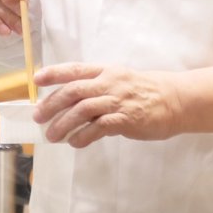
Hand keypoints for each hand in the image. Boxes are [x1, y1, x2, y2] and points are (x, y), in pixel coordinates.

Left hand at [32, 64, 181, 147]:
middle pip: (73, 91)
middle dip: (51, 104)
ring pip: (81, 110)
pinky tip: (75, 142)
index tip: (36, 79)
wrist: (176, 100)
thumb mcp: (121, 81)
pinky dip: (82, 136)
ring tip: (53, 136)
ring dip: (63, 124)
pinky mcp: (126, 119)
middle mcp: (110, 83)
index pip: (75, 69)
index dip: (54, 73)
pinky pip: (98, 128)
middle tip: (38, 117)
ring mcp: (118, 101)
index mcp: (107, 71)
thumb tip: (71, 103)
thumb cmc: (146, 91)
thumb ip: (98, 88)